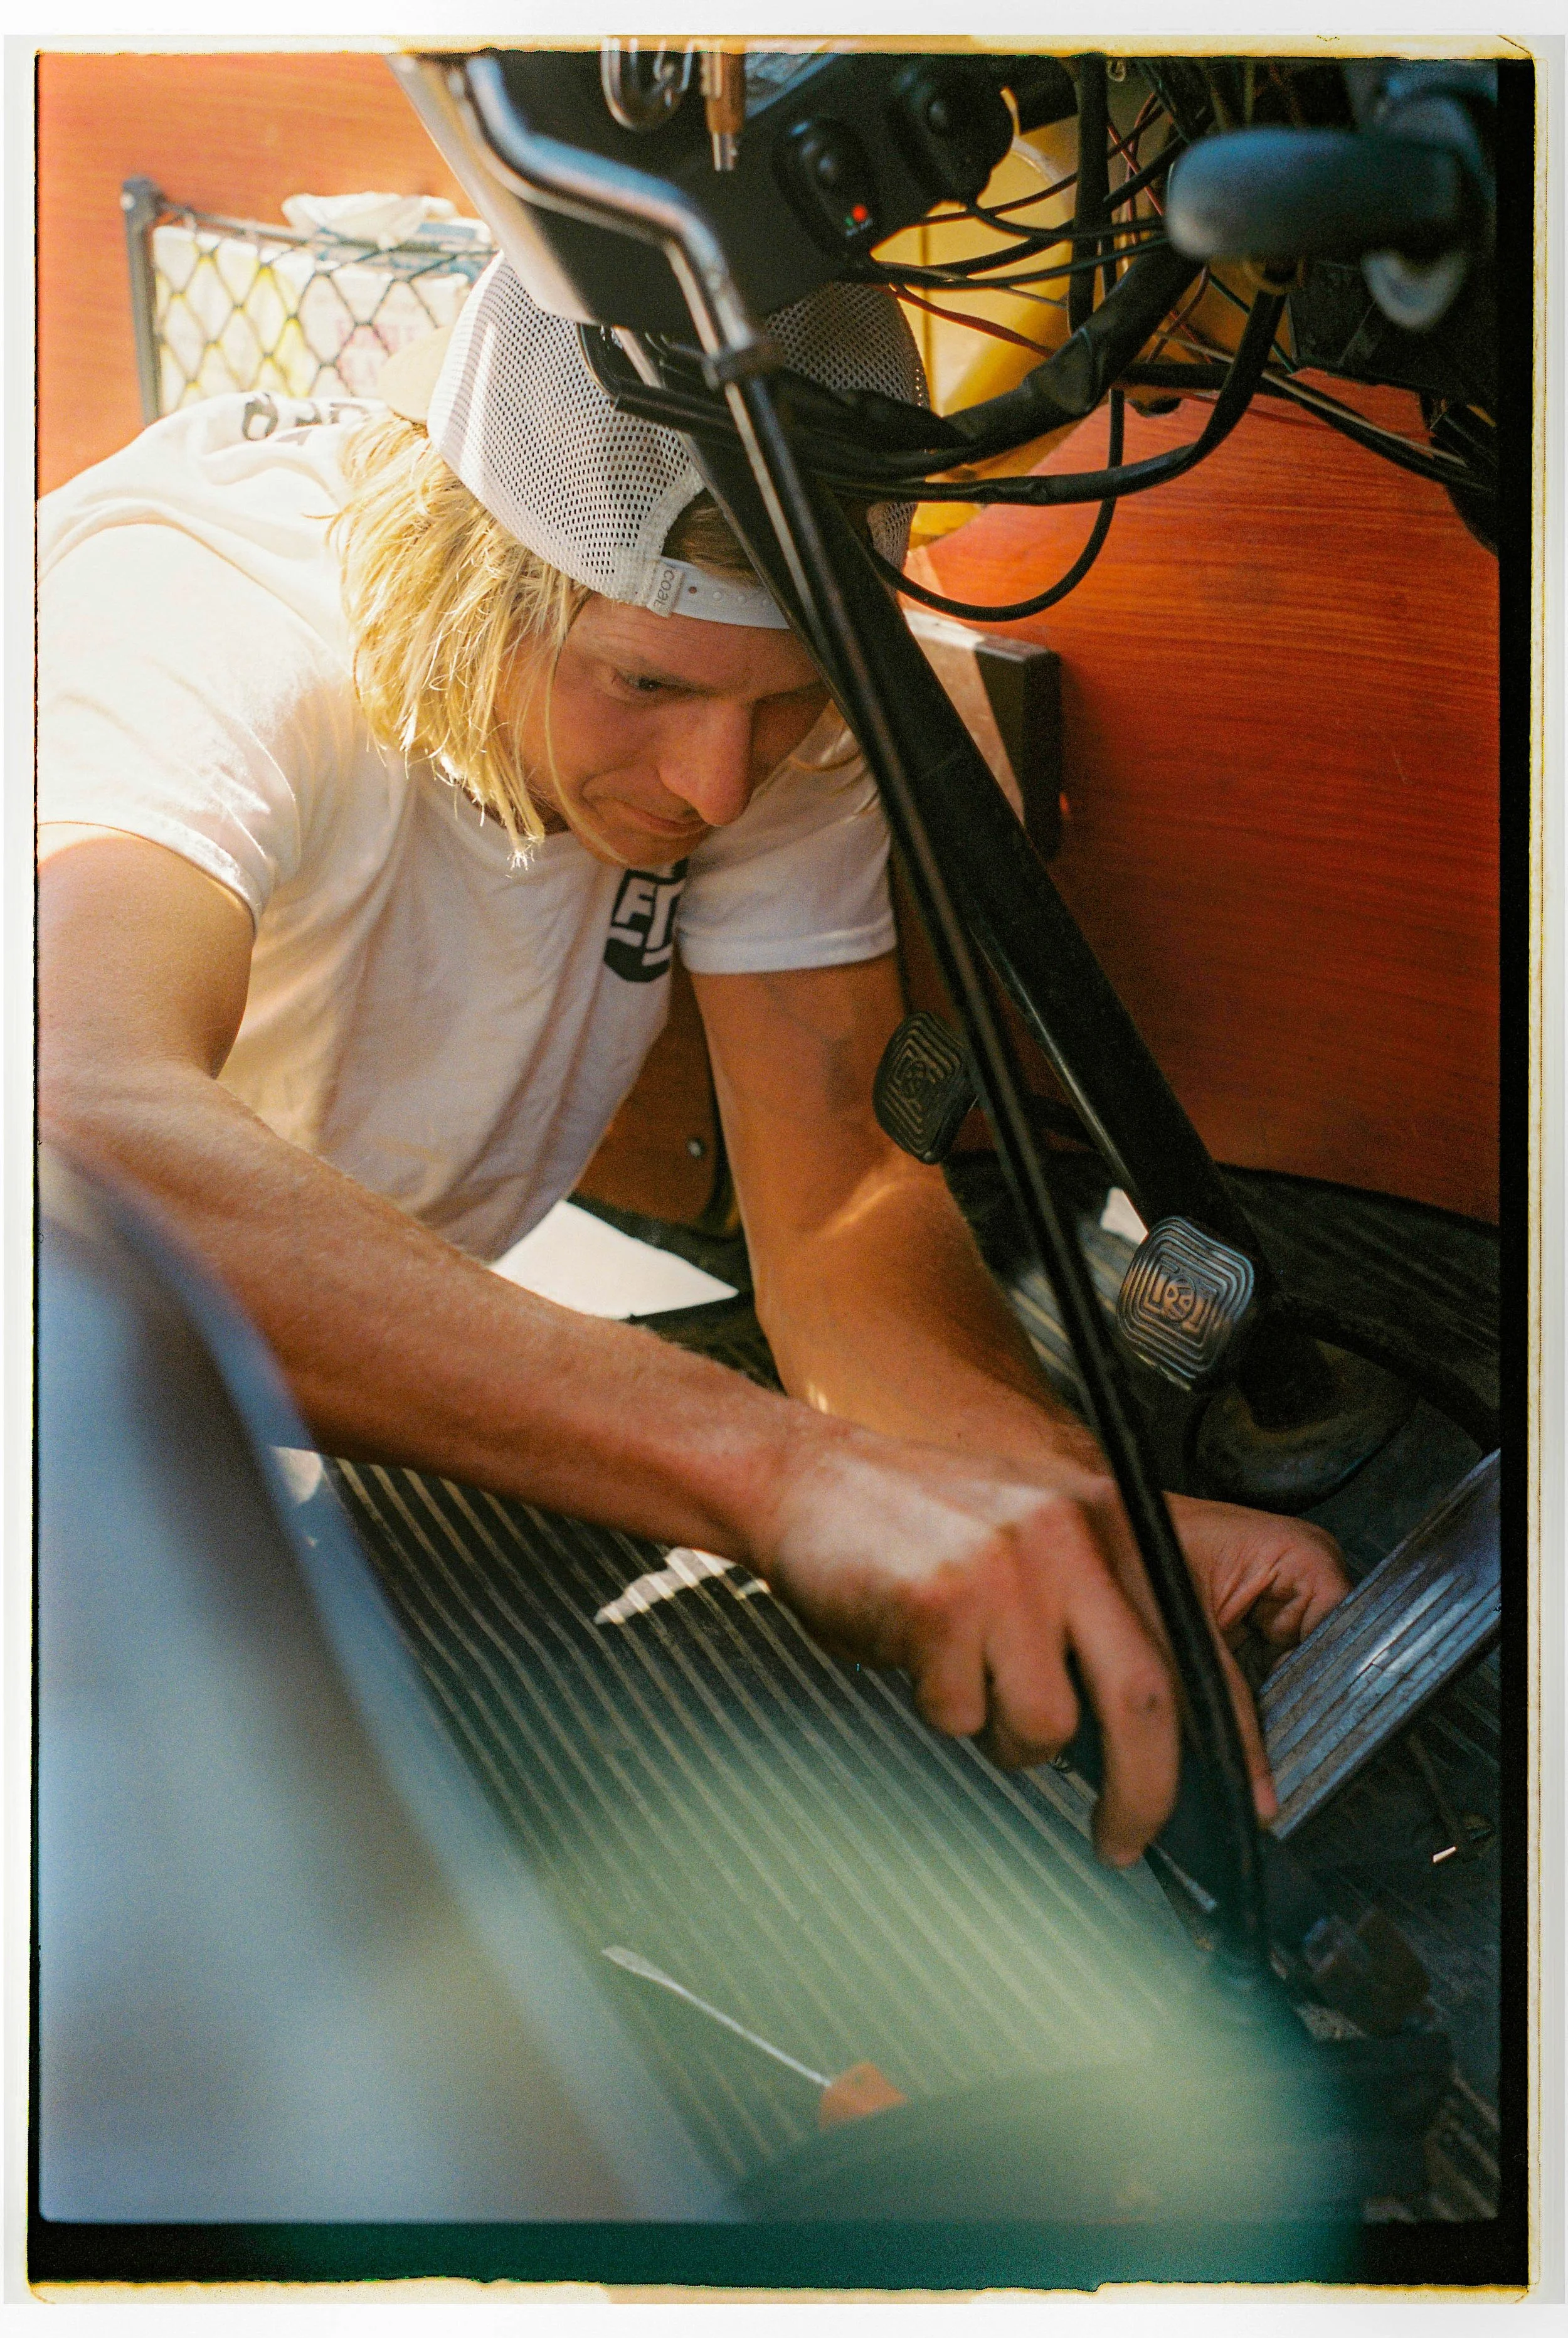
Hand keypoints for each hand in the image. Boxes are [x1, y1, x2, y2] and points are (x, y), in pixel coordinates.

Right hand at [756, 1421, 1349, 1867]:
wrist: (806, 1479)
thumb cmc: (919, 1520)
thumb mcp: (1038, 1530)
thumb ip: (1101, 1603)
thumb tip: (1158, 1725)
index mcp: (1108, 1517)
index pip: (1199, 1639)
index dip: (1236, 1731)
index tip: (1246, 1799)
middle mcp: (1070, 1536)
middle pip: (1147, 1696)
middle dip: (1143, 1792)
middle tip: (1124, 1839)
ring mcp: (1007, 1568)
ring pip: (1048, 1723)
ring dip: (1009, 1740)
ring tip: (971, 1688)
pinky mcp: (941, 1603)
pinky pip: (964, 1715)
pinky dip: (943, 1712)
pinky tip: (919, 1658)